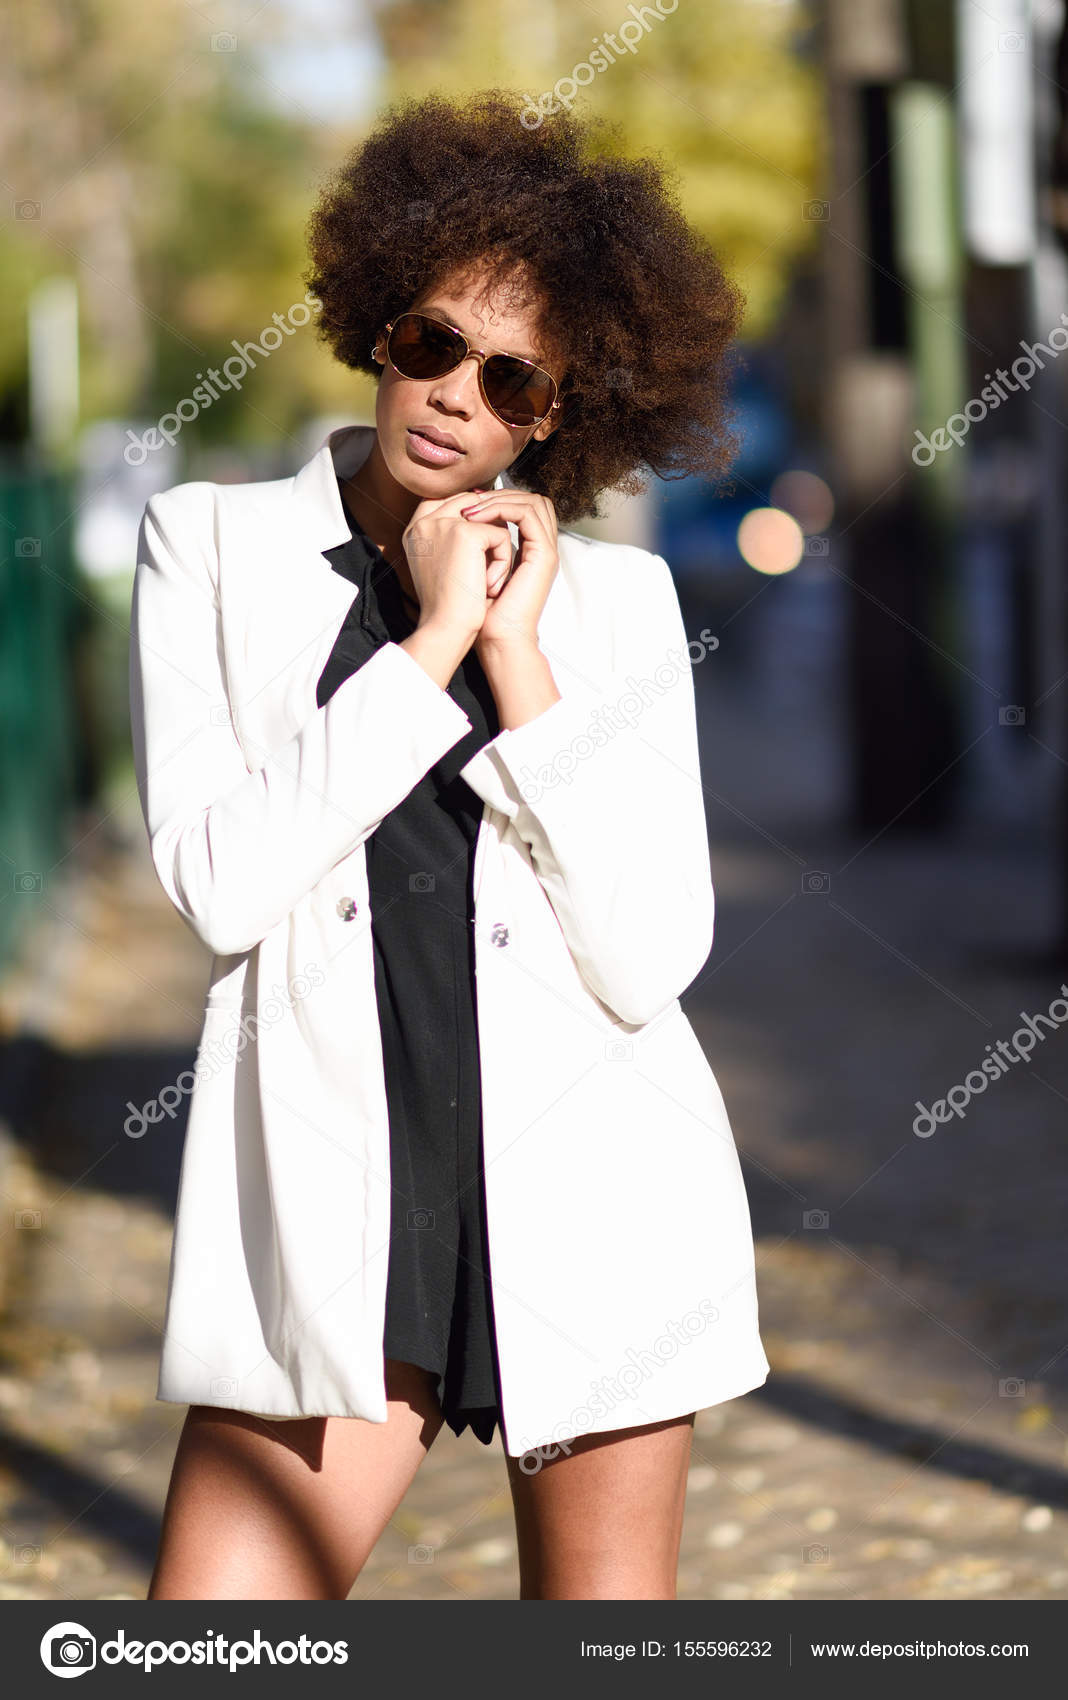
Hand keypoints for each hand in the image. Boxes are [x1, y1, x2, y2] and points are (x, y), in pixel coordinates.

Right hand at [401, 490, 511, 640]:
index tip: (480, 551)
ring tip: (485, 579)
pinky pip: (500, 536)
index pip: (450, 503)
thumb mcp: (442, 564)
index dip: (473, 521)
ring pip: (490, 521)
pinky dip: (502, 562)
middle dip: (488, 533)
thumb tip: (481, 509)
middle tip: (486, 568)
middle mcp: (424, 521)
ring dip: (497, 549)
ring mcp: (442, 523)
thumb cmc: (448, 605)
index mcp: (415, 529)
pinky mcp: (464, 533)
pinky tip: (488, 584)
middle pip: (472, 505)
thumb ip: (451, 536)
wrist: (446, 628)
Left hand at [458, 490, 558, 656]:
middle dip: (498, 494)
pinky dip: (501, 509)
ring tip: (469, 511)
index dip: (496, 498)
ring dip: (498, 499)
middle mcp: (541, 548)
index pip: (521, 507)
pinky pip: (528, 514)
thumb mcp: (473, 569)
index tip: (465, 502)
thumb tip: (458, 517)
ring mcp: (547, 550)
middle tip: (468, 501)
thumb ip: (475, 544)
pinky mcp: (544, 555)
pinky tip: (475, 519)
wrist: (496, 639)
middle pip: (531, 498)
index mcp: (529, 550)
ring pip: (532, 501)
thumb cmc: (480, 612)